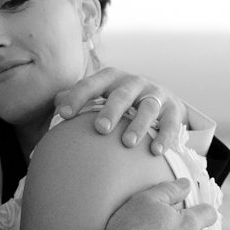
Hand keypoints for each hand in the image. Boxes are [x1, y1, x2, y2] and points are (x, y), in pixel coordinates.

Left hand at [52, 66, 214, 157]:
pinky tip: (156, 151)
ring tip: (128, 143)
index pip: (91, 84)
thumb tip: (56, 104)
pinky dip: (165, 136)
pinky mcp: (174, 109)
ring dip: (139, 125)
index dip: (77, 97)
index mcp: (111, 78)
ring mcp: (155, 95)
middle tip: (100, 129)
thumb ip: (80, 98)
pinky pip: (171, 123)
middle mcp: (134, 83)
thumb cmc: (122, 101)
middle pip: (122, 94)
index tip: (63, 114)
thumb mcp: (101, 94)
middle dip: (111, 111)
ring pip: (148, 108)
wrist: (162, 99)